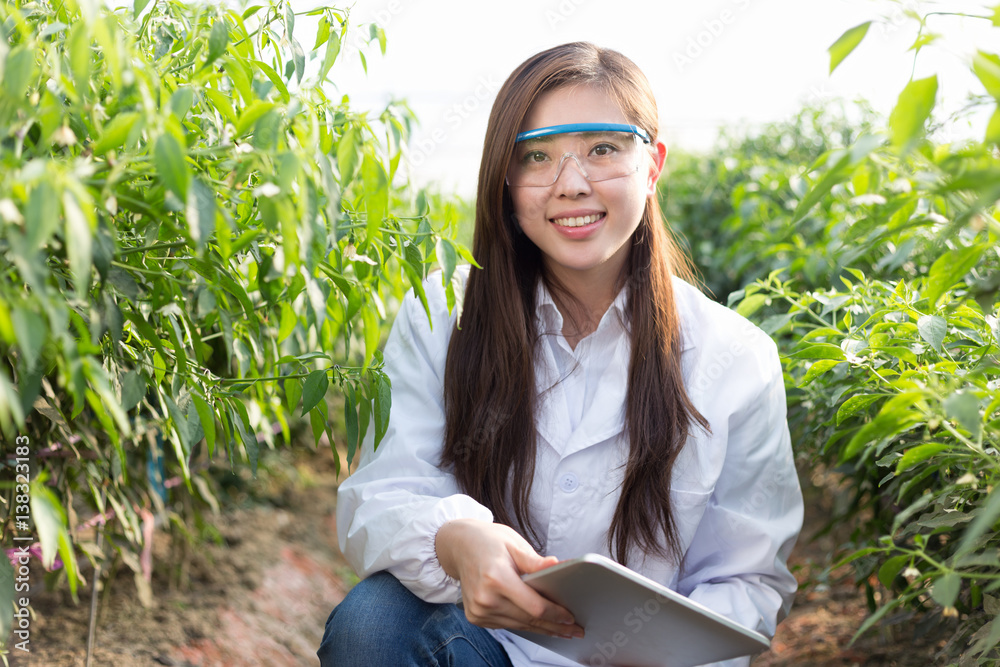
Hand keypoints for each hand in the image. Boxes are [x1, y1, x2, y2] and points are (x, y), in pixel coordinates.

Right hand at [435, 518, 584, 638]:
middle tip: (575, 630)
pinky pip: (507, 625)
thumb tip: (557, 565)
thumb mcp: (513, 543)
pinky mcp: (476, 617)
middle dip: (555, 626)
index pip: (534, 606)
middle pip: (529, 620)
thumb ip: (535, 561)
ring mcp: (479, 611)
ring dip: (542, 630)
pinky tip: (540, 627)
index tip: (571, 618)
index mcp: (496, 577)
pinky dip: (525, 625)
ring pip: (519, 626)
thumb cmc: (487, 541)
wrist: (458, 546)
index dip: (556, 615)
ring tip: (563, 631)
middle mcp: (485, 598)